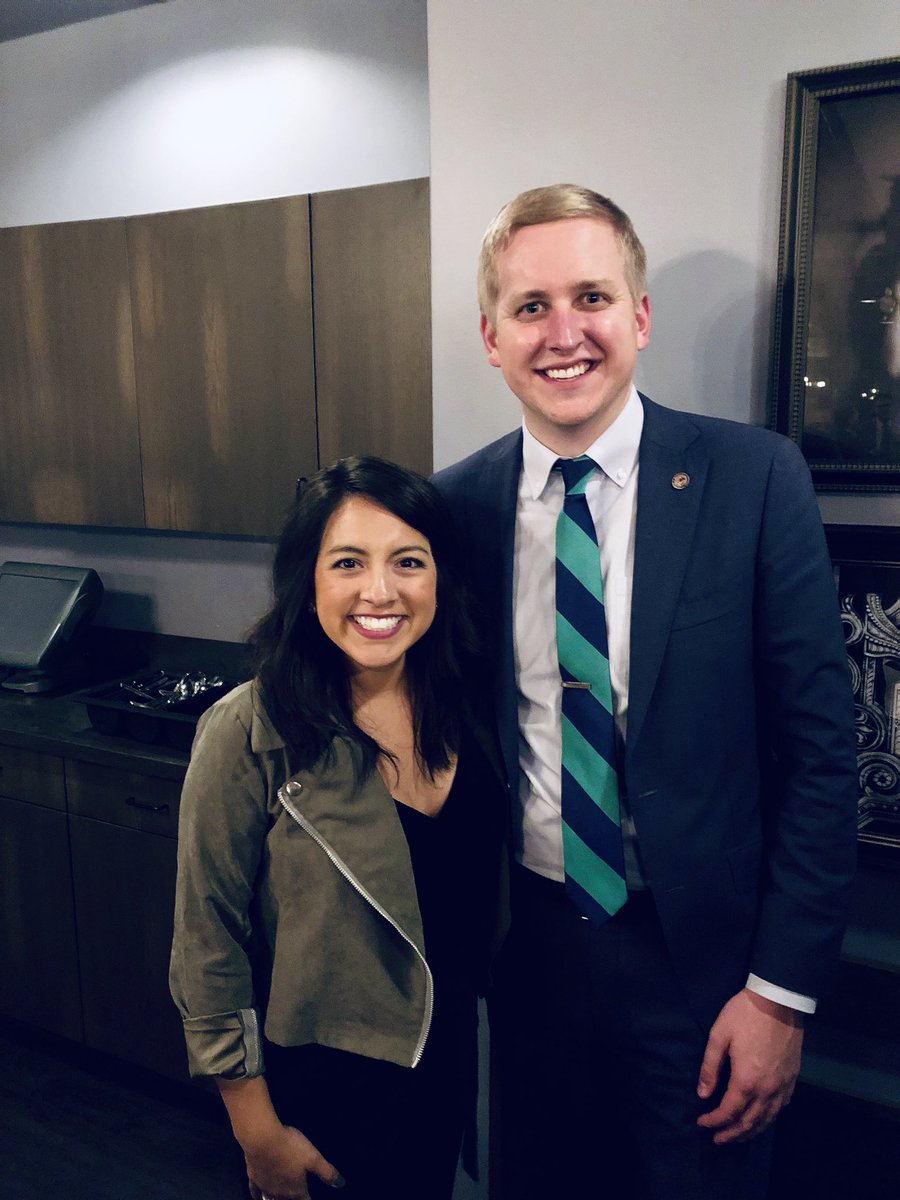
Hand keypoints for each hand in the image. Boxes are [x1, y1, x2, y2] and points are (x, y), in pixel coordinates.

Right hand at [244, 1123, 343, 1199]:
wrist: (262, 1138)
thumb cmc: (290, 1147)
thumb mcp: (314, 1157)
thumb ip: (327, 1172)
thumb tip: (341, 1184)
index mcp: (296, 1189)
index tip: (310, 1199)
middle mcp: (280, 1192)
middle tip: (296, 1197)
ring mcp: (265, 1186)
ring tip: (279, 1199)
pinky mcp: (253, 1177)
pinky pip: (255, 1191)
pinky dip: (258, 1196)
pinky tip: (258, 1197)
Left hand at [696, 987, 803, 1144]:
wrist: (779, 1001)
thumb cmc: (744, 1015)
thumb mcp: (719, 1036)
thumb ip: (710, 1067)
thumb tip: (703, 1094)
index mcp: (746, 1080)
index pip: (729, 1111)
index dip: (714, 1121)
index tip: (702, 1123)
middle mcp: (767, 1090)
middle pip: (749, 1122)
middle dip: (732, 1133)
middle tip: (718, 1139)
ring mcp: (783, 1086)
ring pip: (768, 1119)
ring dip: (751, 1131)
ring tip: (738, 1136)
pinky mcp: (793, 1079)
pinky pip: (781, 1108)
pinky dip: (769, 1119)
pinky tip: (762, 1118)